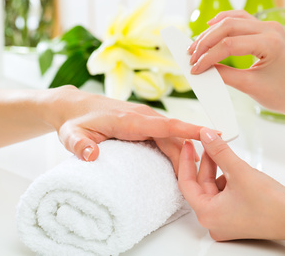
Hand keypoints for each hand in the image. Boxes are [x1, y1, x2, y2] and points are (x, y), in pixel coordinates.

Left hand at [46, 86, 200, 171]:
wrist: (75, 105)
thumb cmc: (75, 121)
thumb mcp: (72, 135)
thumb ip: (79, 145)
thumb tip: (91, 155)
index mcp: (130, 120)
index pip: (167, 125)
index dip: (191, 130)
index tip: (213, 134)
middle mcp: (142, 116)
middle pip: (175, 136)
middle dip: (190, 154)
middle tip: (200, 178)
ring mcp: (144, 118)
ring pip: (173, 135)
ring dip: (185, 151)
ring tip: (195, 173)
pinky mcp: (144, 122)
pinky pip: (166, 134)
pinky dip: (177, 146)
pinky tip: (181, 160)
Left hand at [178, 127, 284, 240]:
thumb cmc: (271, 204)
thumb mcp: (239, 171)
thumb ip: (219, 151)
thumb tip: (205, 135)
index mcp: (207, 214)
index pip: (186, 183)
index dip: (186, 160)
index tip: (188, 144)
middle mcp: (212, 221)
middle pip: (201, 186)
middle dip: (206, 162)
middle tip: (209, 142)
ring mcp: (224, 222)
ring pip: (213, 189)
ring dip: (217, 170)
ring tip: (223, 152)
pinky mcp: (236, 219)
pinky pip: (224, 196)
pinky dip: (227, 180)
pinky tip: (235, 168)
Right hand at [187, 10, 284, 115]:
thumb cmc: (281, 93)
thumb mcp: (249, 86)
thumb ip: (223, 75)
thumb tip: (202, 69)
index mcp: (270, 43)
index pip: (229, 45)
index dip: (207, 56)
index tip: (194, 68)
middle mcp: (270, 29)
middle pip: (228, 27)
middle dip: (206, 42)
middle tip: (191, 56)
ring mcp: (268, 26)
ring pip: (232, 20)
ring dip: (211, 31)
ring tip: (196, 45)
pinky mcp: (265, 28)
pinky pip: (240, 18)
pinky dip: (223, 22)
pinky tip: (210, 26)